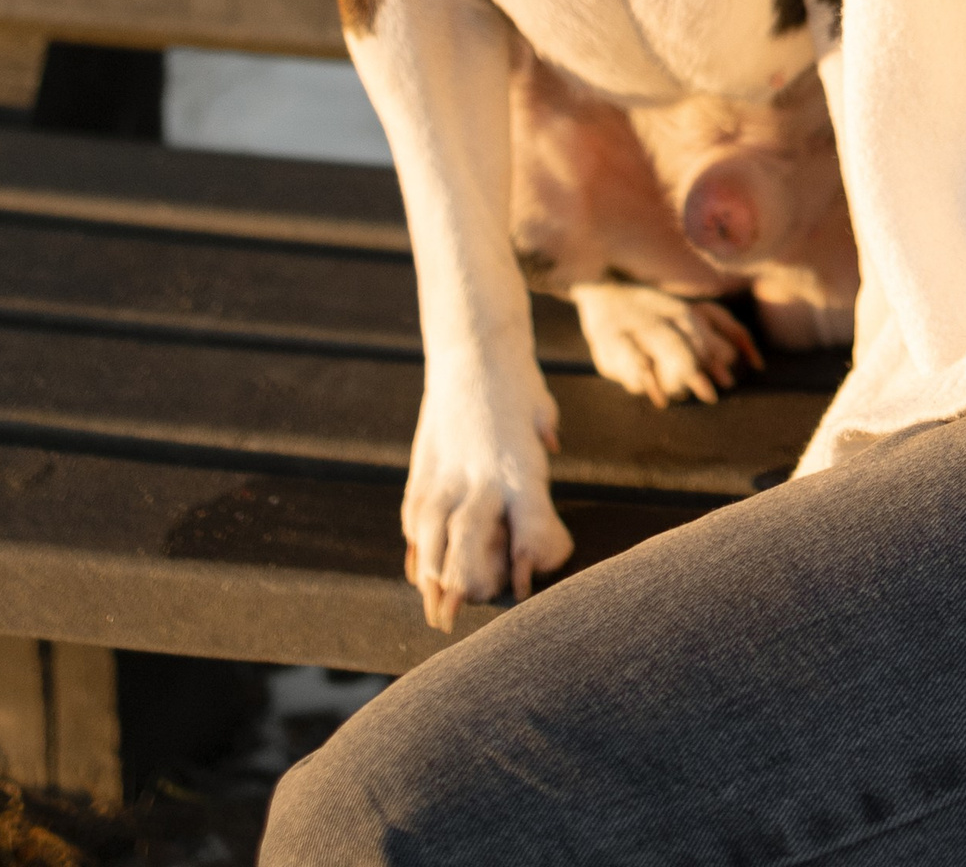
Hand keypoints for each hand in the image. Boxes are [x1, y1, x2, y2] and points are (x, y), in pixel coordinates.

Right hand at [402, 362, 571, 632]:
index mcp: (522, 468)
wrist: (472, 344)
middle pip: (471, 544)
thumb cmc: (518, 382)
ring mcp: (447, 472)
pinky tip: (418, 569)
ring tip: (435, 611)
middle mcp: (482, 477)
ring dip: (432, 577)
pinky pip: (415, 514)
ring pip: (432, 536)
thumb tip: (550, 447)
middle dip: (465, 586)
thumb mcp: (542, 414)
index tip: (525, 589)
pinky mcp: (424, 465)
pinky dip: (415, 545)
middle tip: (460, 621)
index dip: (529, 565)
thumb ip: (543, 441)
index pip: (529, 529)